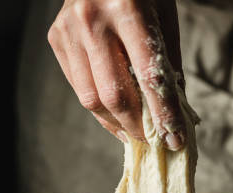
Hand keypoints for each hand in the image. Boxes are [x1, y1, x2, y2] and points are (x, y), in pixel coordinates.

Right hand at [48, 0, 184, 148]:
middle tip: (154, 140)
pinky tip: (116, 116)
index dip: (164, 114)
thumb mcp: (165, 17)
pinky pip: (78, 87)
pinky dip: (100, 108)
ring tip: (135, 134)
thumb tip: (176, 112)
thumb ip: (168, 64)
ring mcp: (69, 30)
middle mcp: (92, 20)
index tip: (175, 139)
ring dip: (116, 124)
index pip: (149, 77)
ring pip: (91, 99)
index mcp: (128, 10)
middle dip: (138, 126)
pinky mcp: (56, 38)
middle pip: (115, 95)